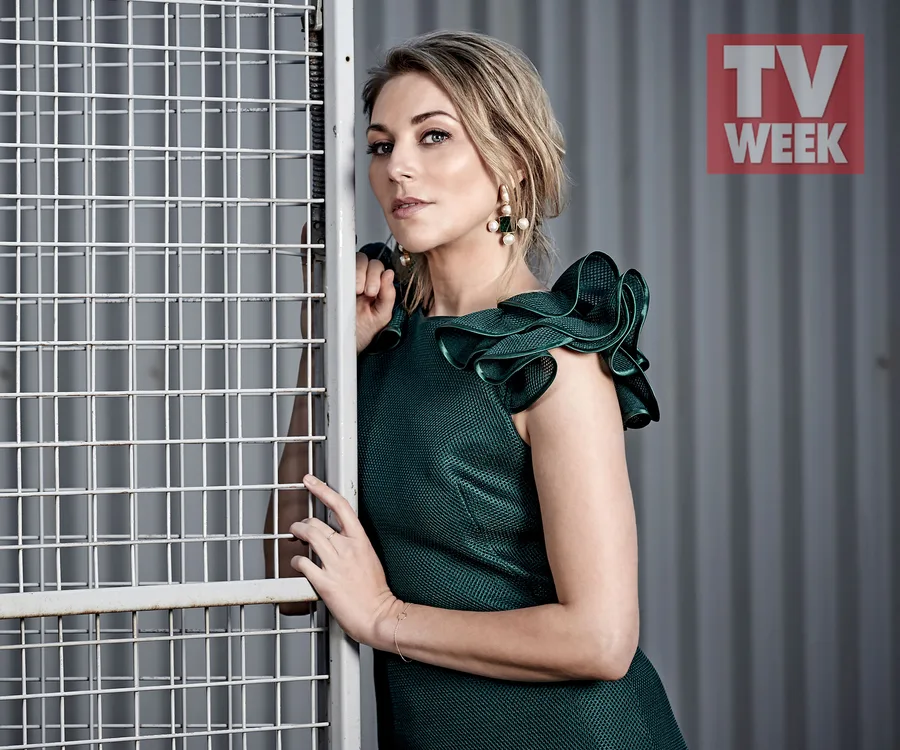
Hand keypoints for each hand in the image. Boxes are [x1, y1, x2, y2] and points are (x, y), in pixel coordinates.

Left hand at [289, 474, 398, 645]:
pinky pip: (303, 563)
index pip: (340, 505)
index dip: (322, 489)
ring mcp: (335, 564)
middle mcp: (347, 548)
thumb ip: (353, 545)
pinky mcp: (324, 582)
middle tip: (299, 527)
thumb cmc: (376, 591)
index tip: (310, 481)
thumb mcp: (369, 558)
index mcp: (360, 540)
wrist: (379, 615)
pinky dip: (296, 561)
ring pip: (308, 536)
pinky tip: (297, 563)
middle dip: (303, 523)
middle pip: (317, 523)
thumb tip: (338, 538)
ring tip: (295, 536)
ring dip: (297, 533)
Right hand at [298, 222, 395, 354]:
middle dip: (362, 274)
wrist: (336, 352)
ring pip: (339, 258)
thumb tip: (389, 274)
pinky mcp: (315, 282)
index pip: (374, 266)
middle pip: (359, 259)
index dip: (375, 275)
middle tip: (359, 292)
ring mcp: (332, 278)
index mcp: (368, 284)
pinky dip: (308, 244)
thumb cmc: (356, 336)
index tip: (372, 292)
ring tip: (350, 289)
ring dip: (346, 268)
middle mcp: (351, 279)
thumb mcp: (380, 318)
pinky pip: (310, 259)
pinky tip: (309, 232)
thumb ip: (388, 297)